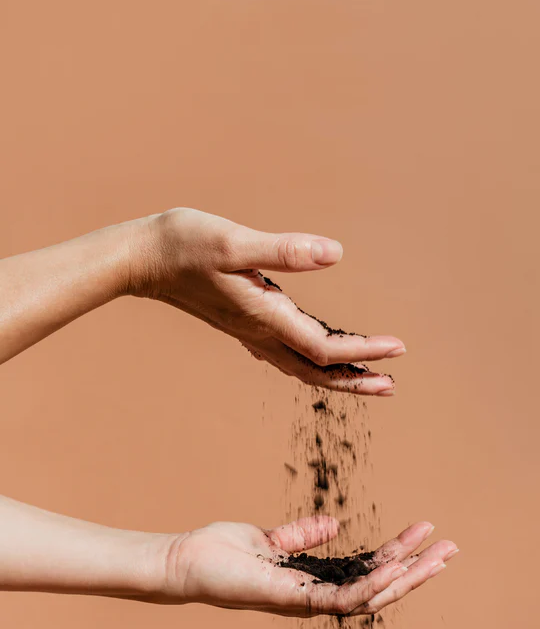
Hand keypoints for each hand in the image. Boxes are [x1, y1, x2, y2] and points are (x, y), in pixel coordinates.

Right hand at [129, 208, 405, 394]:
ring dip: (335, 376)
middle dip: (355, 380)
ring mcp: (249, 332)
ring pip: (301, 366)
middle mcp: (259, 332)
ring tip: (366, 378)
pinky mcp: (242, 323)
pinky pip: (285, 355)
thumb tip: (335, 254)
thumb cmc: (183, 245)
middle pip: (316, 371)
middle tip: (391, 386)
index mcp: (264, 316)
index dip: (364, 352)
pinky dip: (311, 362)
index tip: (398, 349)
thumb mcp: (234, 242)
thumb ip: (284, 251)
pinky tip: (319, 357)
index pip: (324, 349)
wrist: (141, 260)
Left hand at [157, 517, 457, 615]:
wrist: (184, 561)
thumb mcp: (270, 537)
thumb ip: (301, 535)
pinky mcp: (290, 600)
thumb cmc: (221, 552)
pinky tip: (395, 567)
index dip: (399, 553)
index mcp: (313, 580)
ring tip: (437, 554)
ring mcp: (305, 602)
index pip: (367, 569)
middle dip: (417, 570)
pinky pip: (340, 599)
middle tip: (450, 548)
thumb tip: (334, 524)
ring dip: (406, 577)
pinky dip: (370, 585)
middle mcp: (314, 596)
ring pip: (369, 597)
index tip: (425, 530)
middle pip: (378, 587)